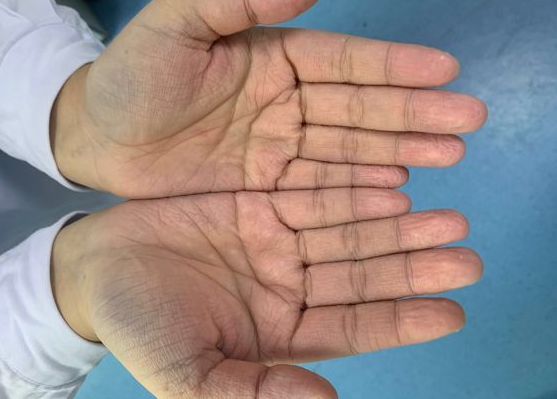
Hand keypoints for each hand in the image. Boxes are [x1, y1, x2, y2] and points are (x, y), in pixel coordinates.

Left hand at [51, 0, 486, 197]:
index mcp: (273, 57)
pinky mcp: (265, 187)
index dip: (393, 66)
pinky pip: (320, 186)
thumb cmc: (132, 76)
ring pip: (348, 148)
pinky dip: (358, 187)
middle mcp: (287, 102)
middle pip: (358, 108)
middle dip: (412, 113)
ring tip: (445, 155)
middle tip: (465, 122)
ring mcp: (279, 147)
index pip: (344, 61)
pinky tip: (396, 188)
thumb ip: (240, 2)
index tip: (445, 71)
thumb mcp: (178, 25)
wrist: (96, 138)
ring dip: (398, 151)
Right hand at [52, 189, 481, 397]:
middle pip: (363, 272)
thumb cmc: (137, 324)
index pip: (355, 326)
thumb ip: (250, 394)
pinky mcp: (260, 201)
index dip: (403, 318)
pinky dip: (351, 188)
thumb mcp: (187, 373)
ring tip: (443, 215)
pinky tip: (391, 181)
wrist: (95, 267)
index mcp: (281, 331)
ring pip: (348, 230)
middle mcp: (289, 284)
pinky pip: (314, 192)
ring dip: (395, 225)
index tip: (452, 310)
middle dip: (412, 263)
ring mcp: (277, 239)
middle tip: (463, 249)